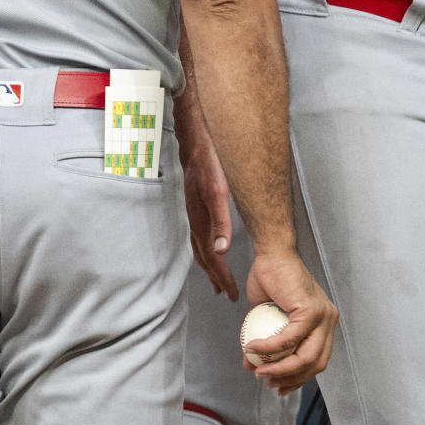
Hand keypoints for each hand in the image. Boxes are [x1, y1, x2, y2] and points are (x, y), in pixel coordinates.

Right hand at [176, 104, 237, 299]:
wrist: (195, 132)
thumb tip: (222, 249)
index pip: (210, 255)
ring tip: (218, 277)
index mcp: (200, 216)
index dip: (222, 275)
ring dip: (209, 263)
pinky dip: (206, 245)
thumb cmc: (207, 158)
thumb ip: (220, 219)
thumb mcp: (217, 188)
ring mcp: (194, 207)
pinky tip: (212, 243)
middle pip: (203, 254)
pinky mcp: (196, 199)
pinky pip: (200, 231)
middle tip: (226, 293)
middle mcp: (195, 215)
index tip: (231, 292)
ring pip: (200, 243)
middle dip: (215, 275)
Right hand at [243, 251, 337, 394]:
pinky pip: (287, 339)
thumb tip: (252, 364)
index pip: (317, 361)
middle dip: (291, 379)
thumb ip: (266, 342)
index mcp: (324, 323)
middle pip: (315, 364)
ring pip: (305, 357)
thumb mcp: (268, 317)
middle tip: (267, 382)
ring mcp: (323, 316)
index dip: (298, 378)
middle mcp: (329, 320)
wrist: (271, 254)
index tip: (279, 386)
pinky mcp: (310, 311)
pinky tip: (252, 348)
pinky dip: (268, 348)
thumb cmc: (270, 278)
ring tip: (257, 370)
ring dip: (279, 369)